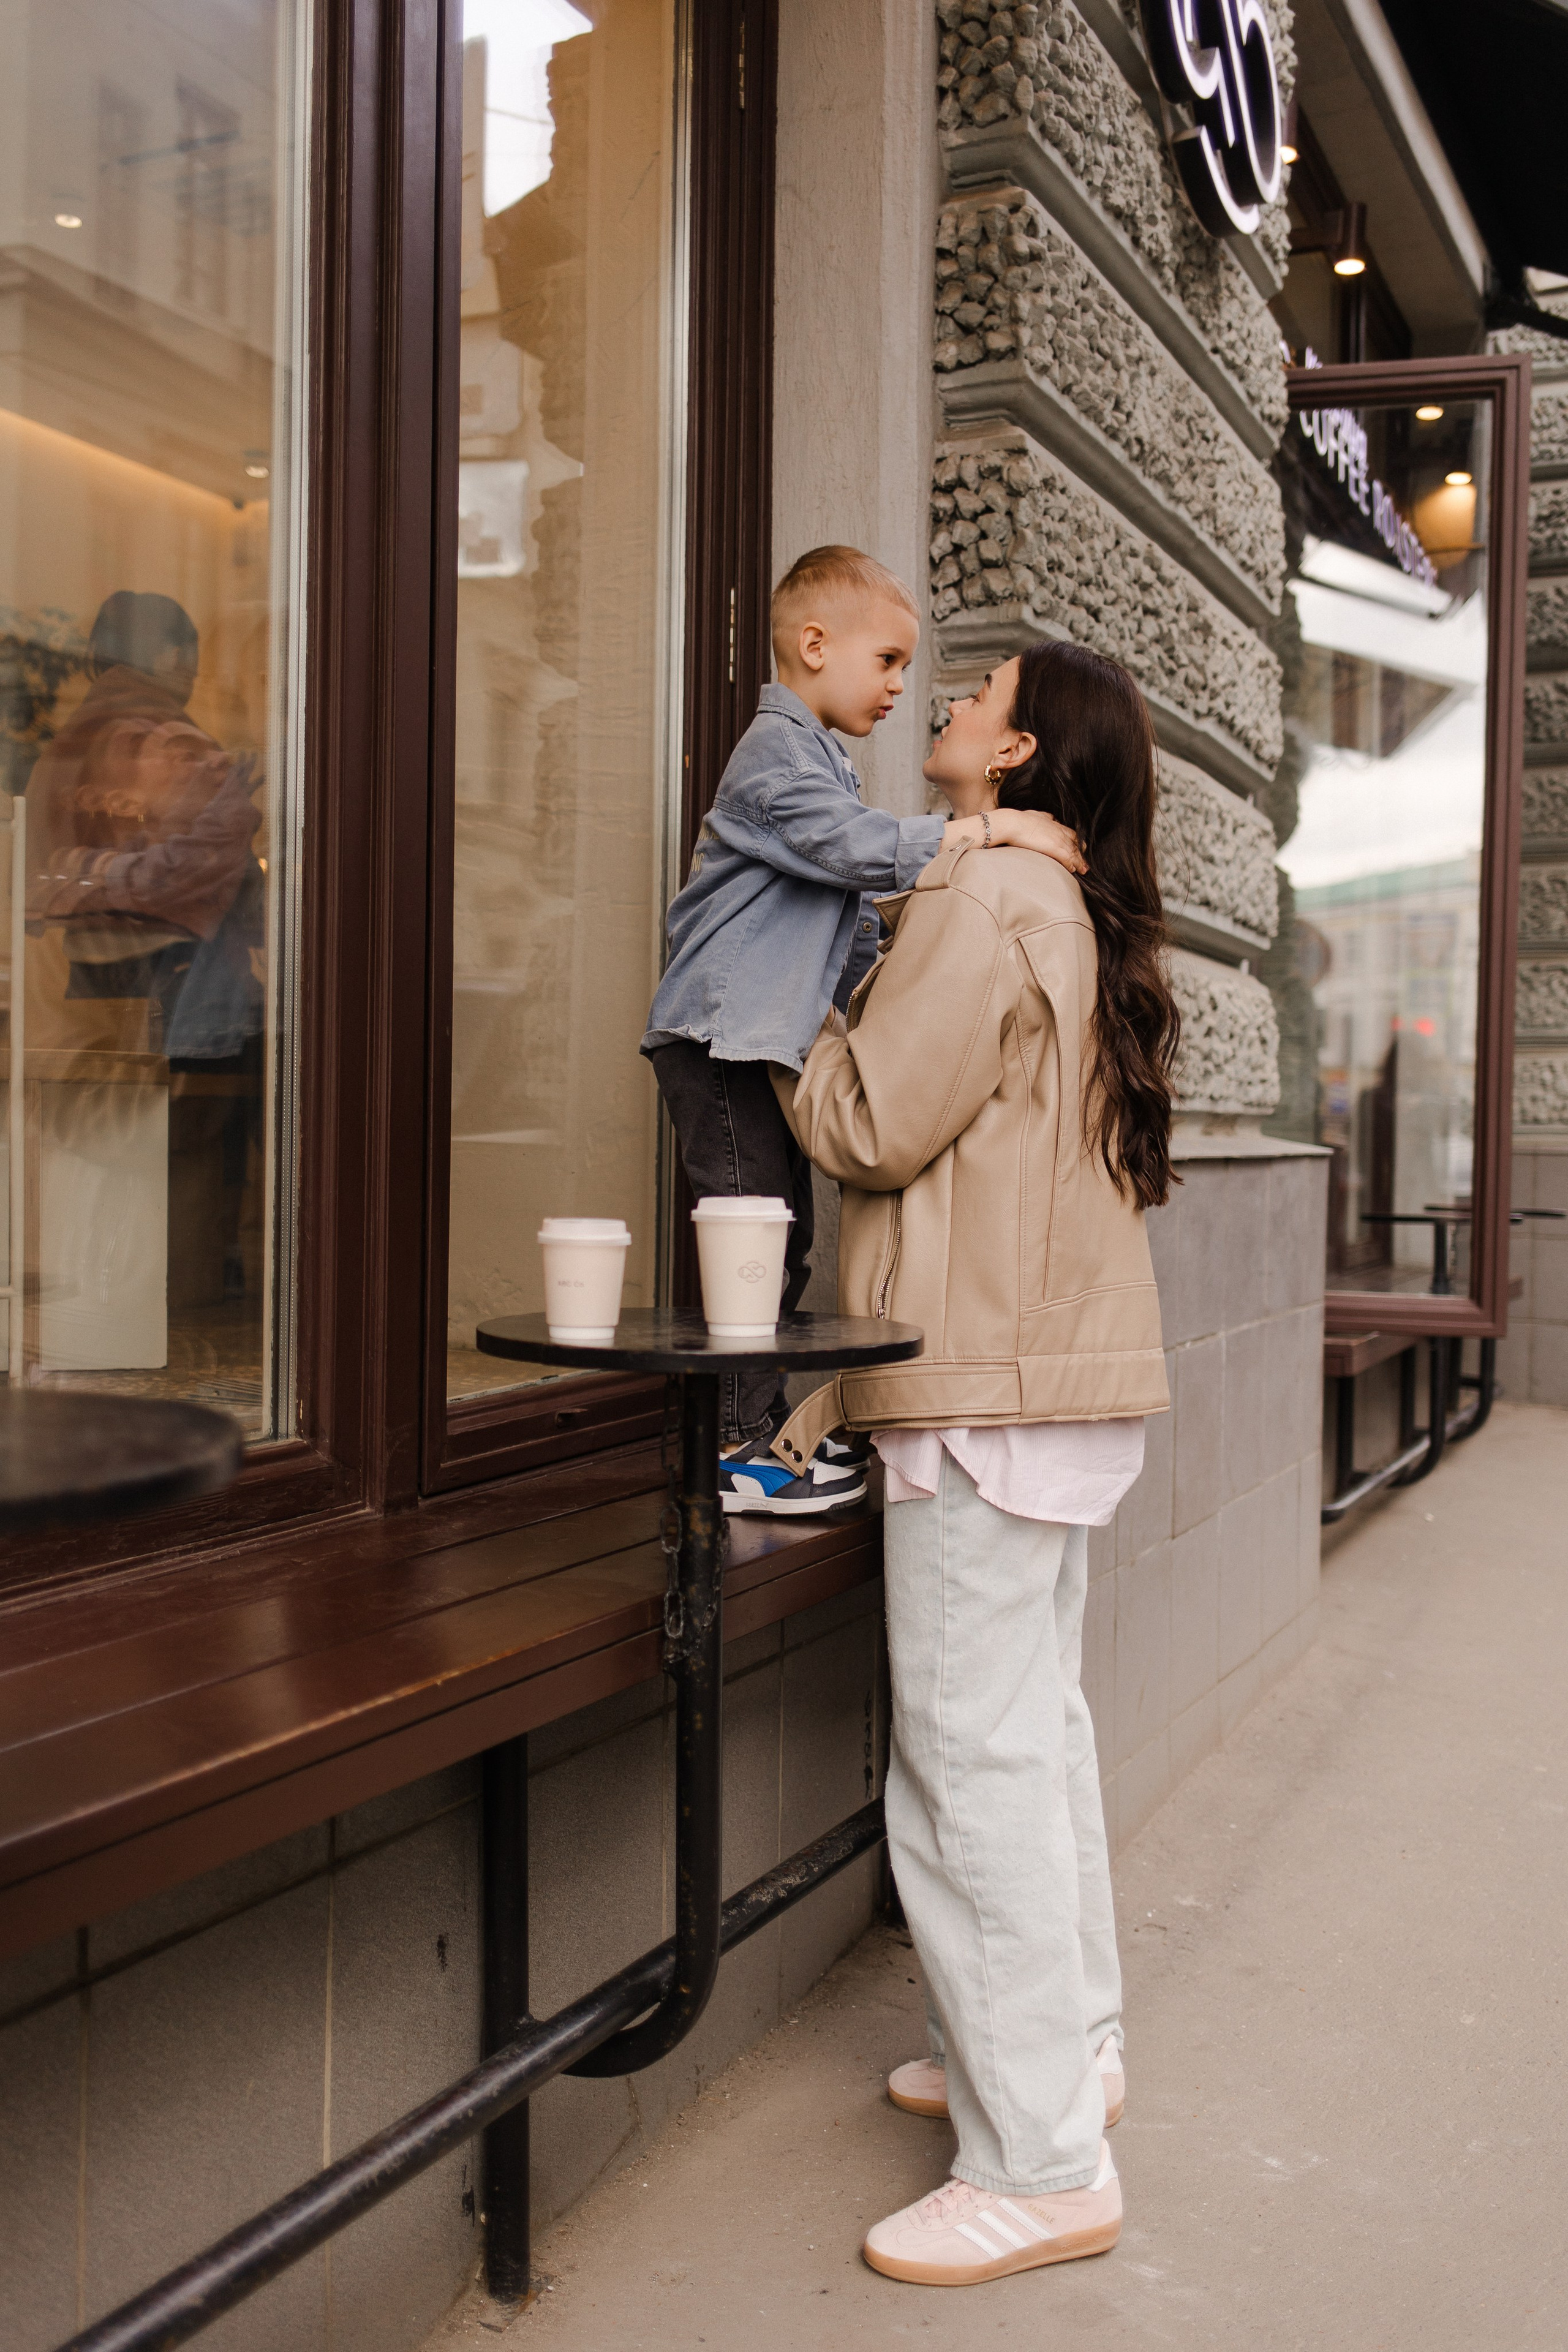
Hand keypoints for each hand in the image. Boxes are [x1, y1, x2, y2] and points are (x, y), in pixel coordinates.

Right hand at [946, 808, 1085, 872]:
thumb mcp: (1034, 814)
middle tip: (1084, 862)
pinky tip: (1074, 870)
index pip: (1070, 833)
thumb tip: (1048, 816)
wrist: (1011, 823)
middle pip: (1076, 843)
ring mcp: (1058, 840)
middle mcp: (1059, 831)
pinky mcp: (1055, 849)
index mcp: (1054, 823)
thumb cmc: (1017, 819)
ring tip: (1083, 870)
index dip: (1075, 842)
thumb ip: (1043, 816)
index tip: (1079, 848)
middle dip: (1081, 853)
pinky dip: (1072, 865)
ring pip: (1074, 852)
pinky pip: (1068, 859)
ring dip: (1079, 862)